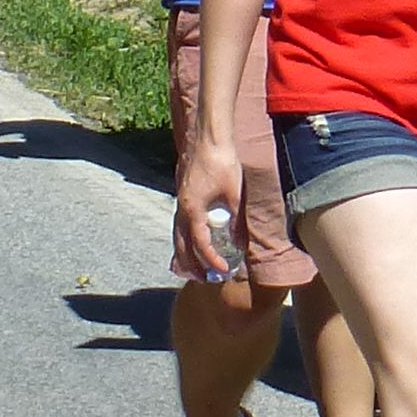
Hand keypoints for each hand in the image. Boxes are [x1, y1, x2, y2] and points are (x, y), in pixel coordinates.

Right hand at [172, 138, 243, 281]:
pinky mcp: (182, 193)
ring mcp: (179, 200)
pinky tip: (193, 239)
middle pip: (182, 245)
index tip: (223, 271)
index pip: (200, 244)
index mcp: (193, 210)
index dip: (212, 260)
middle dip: (193, 264)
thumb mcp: (235, 194)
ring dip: (186, 252)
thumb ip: (236, 220)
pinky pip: (179, 223)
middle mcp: (182, 208)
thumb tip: (239, 243)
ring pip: (177, 235)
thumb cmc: (222, 162)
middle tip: (205, 278)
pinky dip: (184, 237)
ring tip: (195, 266)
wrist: (210, 137)